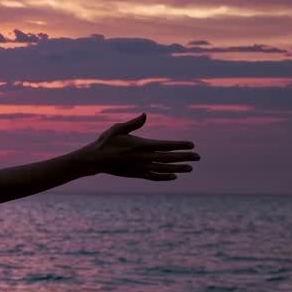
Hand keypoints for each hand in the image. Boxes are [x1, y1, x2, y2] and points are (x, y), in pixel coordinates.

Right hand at [71, 113, 198, 180]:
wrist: (93, 161)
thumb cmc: (105, 142)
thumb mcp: (117, 129)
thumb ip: (133, 123)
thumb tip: (145, 115)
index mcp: (140, 145)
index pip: (164, 145)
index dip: (179, 145)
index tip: (191, 145)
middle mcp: (142, 158)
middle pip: (167, 158)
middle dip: (184, 157)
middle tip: (198, 157)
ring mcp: (139, 168)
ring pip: (163, 168)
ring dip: (178, 168)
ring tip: (190, 168)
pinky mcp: (135, 174)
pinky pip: (153, 176)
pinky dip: (164, 176)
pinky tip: (173, 176)